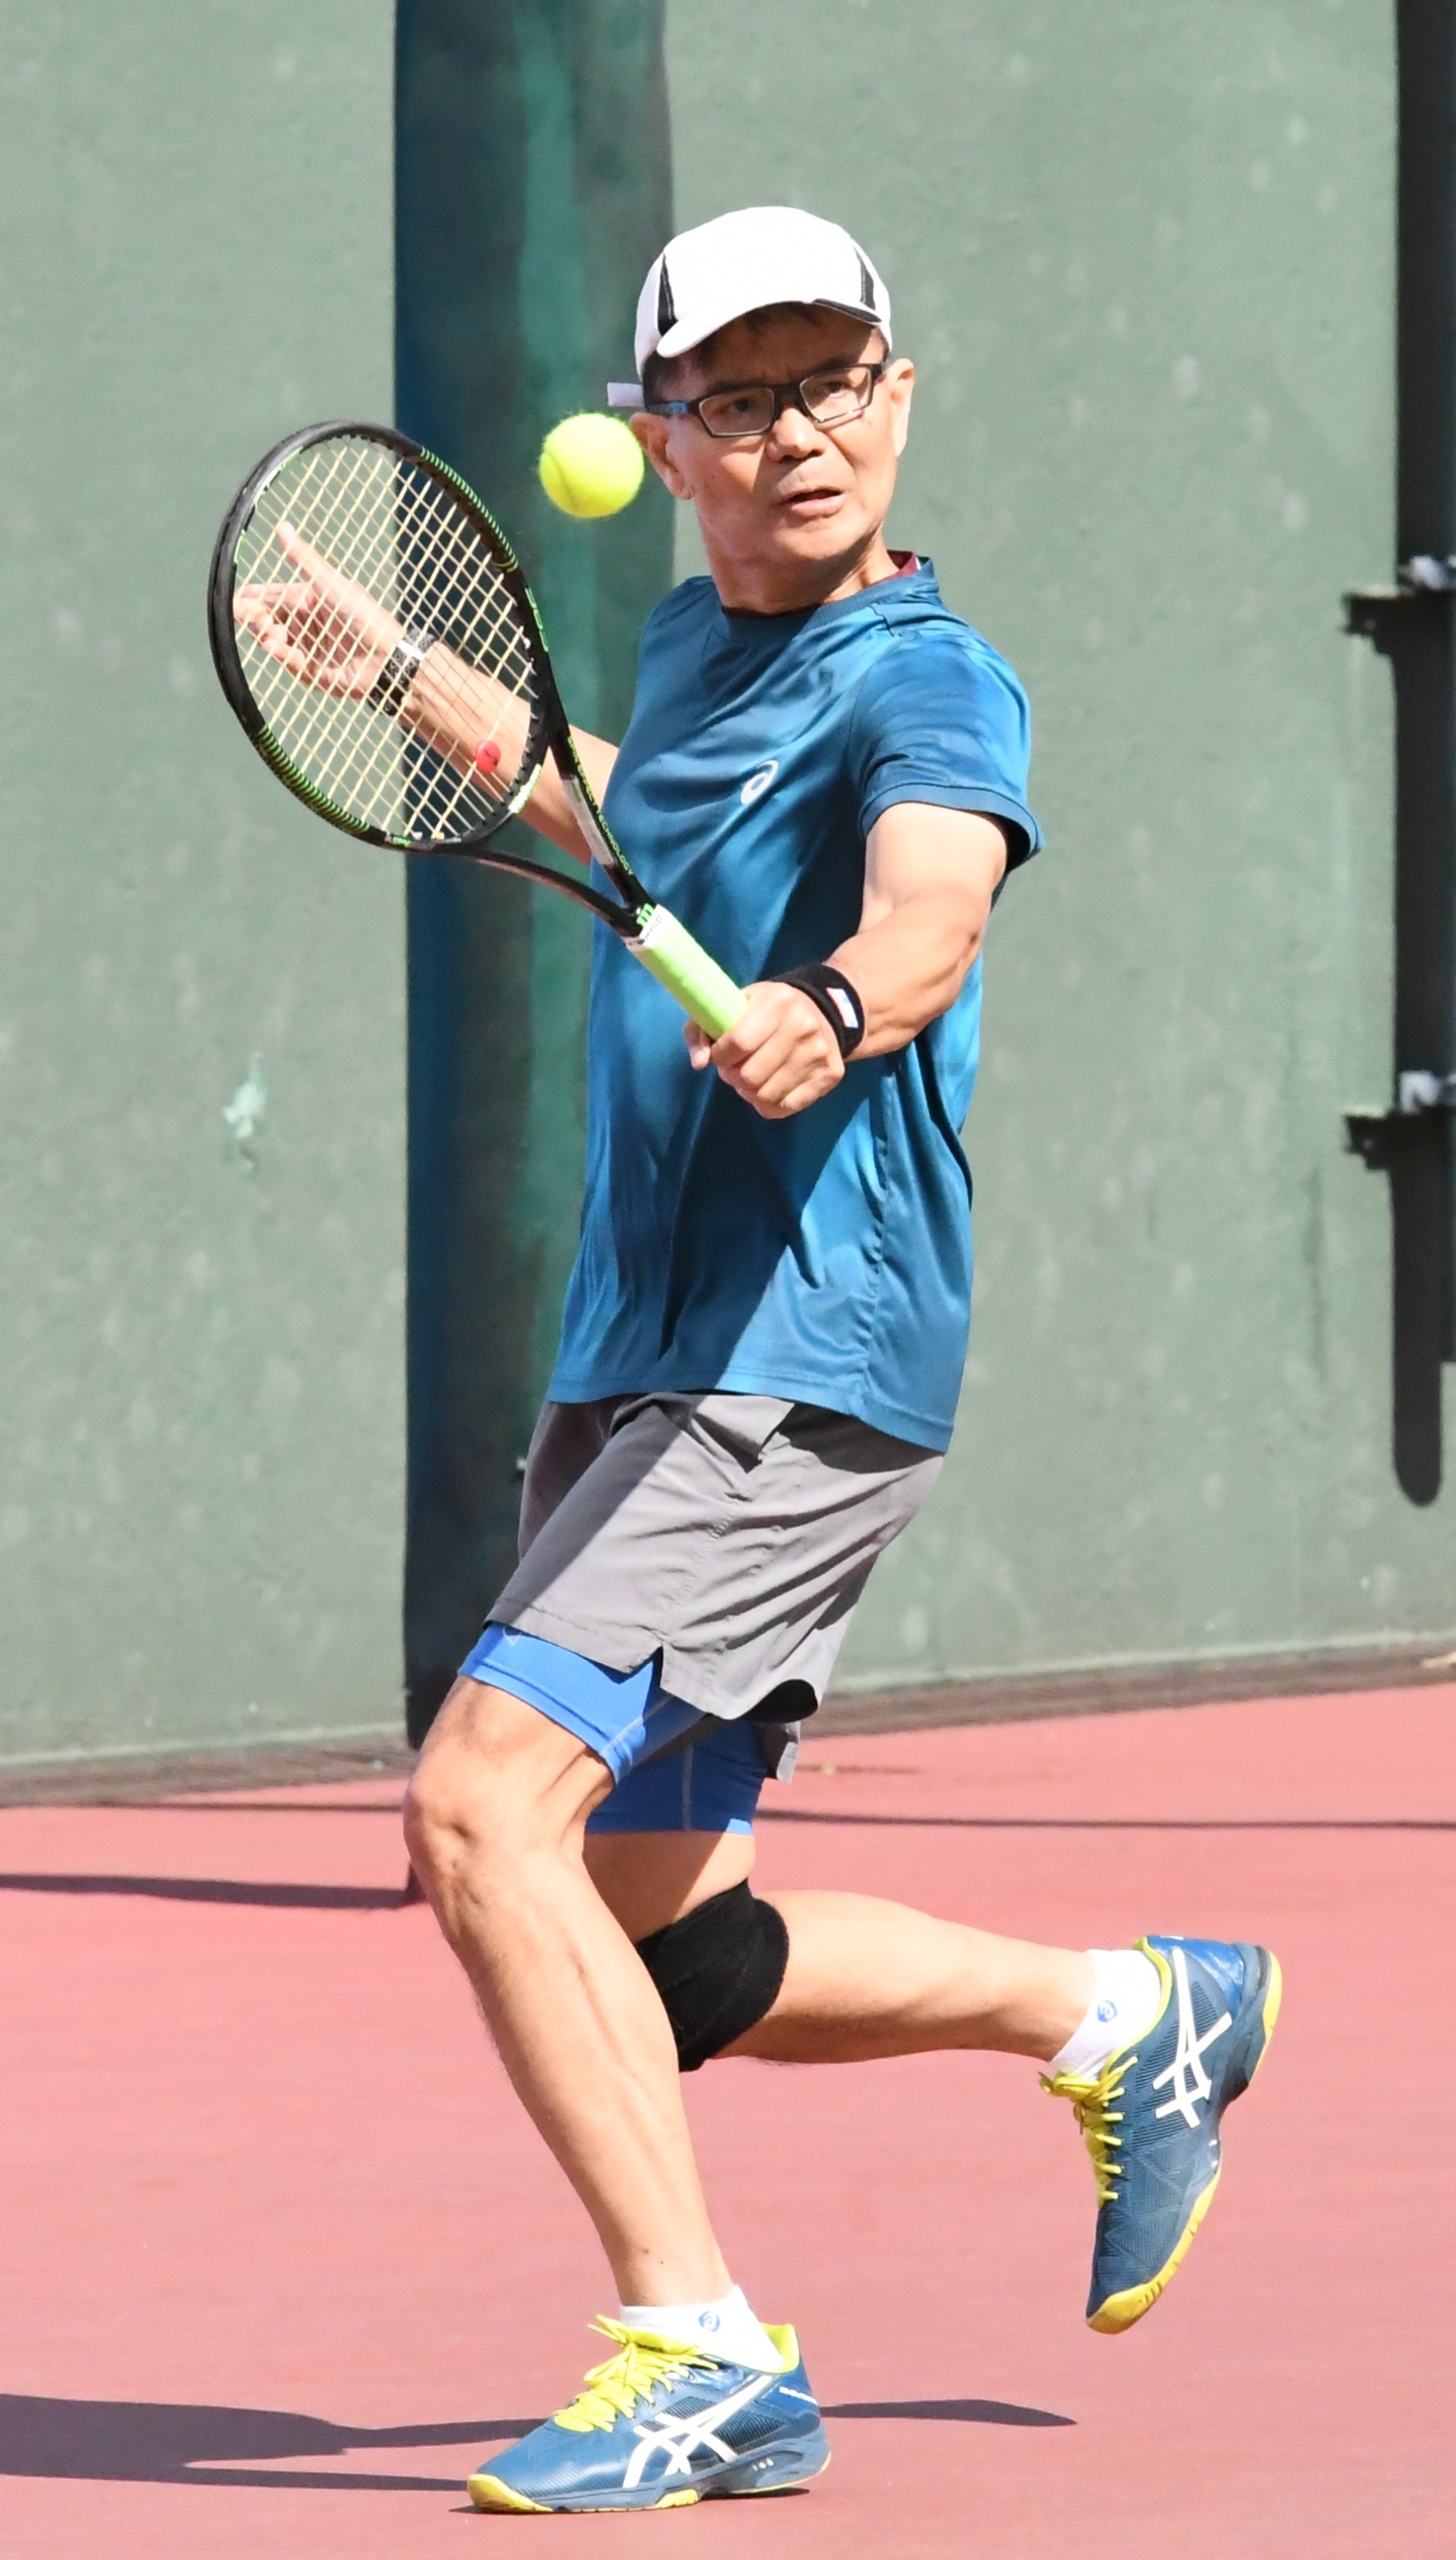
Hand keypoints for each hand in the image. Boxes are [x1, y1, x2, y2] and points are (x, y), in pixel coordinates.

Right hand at [233, 520, 399, 696]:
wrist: (387, 655)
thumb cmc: (363, 614)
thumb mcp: (330, 582)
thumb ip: (304, 558)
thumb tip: (281, 526)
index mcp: (309, 601)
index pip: (273, 598)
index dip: (253, 598)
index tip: (234, 600)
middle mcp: (307, 624)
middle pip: (270, 619)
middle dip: (254, 617)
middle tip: (243, 615)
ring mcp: (309, 648)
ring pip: (276, 641)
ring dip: (267, 635)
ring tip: (266, 631)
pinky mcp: (314, 672)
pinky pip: (291, 661)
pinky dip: (281, 653)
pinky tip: (273, 645)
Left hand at [684, 983, 843, 1118]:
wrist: (823, 1010)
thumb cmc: (766, 1009)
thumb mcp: (733, 1005)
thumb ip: (701, 1030)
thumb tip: (699, 1064)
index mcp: (776, 1003)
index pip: (737, 1043)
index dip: (721, 1056)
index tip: (721, 1054)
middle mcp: (802, 1027)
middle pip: (750, 1076)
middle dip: (734, 1077)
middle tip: (736, 1068)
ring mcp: (819, 1053)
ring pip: (767, 1096)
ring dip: (751, 1093)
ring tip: (753, 1077)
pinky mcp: (830, 1075)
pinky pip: (787, 1108)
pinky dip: (770, 1104)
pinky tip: (770, 1087)